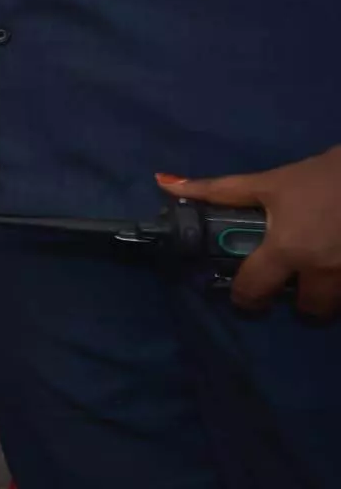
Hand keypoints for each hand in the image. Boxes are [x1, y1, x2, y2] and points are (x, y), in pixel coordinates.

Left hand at [162, 148, 340, 317]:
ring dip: (329, 295)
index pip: (254, 291)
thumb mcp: (270, 183)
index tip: (247, 291)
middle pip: (307, 311)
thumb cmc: (321, 177)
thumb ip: (219, 191)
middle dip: (300, 301)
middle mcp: (322, 270)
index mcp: (288, 249)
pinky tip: (340, 263)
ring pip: (337, 307)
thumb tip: (164, 184)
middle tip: (297, 281)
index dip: (246, 297)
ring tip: (324, 271)